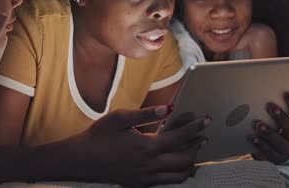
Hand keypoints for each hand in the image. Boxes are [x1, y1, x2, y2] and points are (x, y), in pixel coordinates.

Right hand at [76, 105, 210, 186]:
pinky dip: (177, 173)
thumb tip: (168, 108)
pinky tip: (175, 163)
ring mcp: (146, 177)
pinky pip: (167, 182)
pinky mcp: (141, 184)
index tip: (206, 120)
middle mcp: (150, 165)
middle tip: (202, 135)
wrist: (82, 159)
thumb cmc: (99, 136)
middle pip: (186, 159)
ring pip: (180, 175)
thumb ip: (146, 113)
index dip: (196, 128)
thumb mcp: (120, 118)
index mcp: (147, 146)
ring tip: (192, 150)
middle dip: (197, 146)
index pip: (180, 138)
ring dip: (190, 162)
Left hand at [251, 93, 288, 163]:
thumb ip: (278, 110)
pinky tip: (252, 138)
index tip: (288, 95)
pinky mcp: (275, 161)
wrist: (275, 150)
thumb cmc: (276, 128)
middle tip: (272, 107)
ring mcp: (287, 152)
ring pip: (280, 144)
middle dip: (282, 118)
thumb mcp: (280, 120)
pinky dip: (260, 147)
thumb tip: (265, 90)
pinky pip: (268, 155)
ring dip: (269, 133)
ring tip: (258, 124)